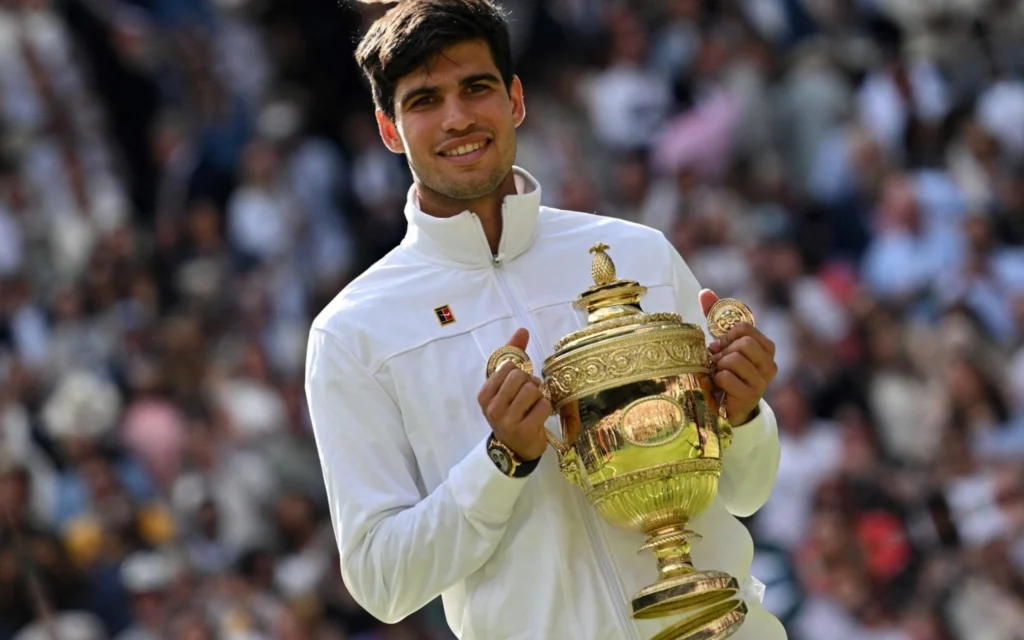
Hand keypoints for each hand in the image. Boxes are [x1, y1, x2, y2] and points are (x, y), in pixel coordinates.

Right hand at [477, 328, 550, 460]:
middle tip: (528, 396)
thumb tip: (522, 330)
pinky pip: (543, 404)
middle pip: (520, 376)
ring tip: (533, 406)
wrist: (515, 449)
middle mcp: (492, 408)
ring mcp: (507, 421)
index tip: (517, 384)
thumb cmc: (511, 413)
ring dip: (539, 395)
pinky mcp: (524, 430)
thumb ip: (512, 356)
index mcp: (484, 395)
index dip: (518, 371)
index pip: (507, 365)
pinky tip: (539, 416)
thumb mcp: (506, 386)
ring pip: (532, 389)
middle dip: (529, 382)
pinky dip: (546, 407)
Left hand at [700, 289, 777, 425]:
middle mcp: (769, 364)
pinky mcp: (750, 396)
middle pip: (742, 343)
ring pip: (734, 359)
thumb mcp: (722, 343)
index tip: (718, 345)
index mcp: (766, 347)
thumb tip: (705, 292)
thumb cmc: (725, 371)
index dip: (726, 335)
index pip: (744, 327)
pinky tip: (718, 387)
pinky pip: (727, 378)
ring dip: (718, 366)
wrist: (726, 407)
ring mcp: (762, 382)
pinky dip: (716, 380)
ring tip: (717, 374)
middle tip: (717, 362)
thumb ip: (716, 317)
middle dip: (723, 351)